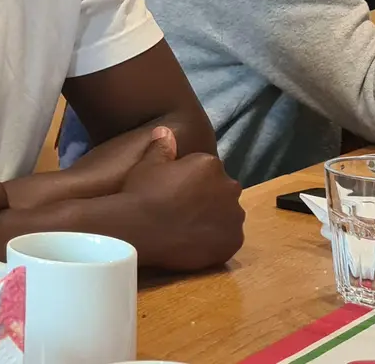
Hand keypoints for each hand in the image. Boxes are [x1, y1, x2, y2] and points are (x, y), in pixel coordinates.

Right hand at [119, 127, 244, 270]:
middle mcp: (229, 188)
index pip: (208, 170)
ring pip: (228, 216)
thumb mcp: (147, 165)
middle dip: (209, 198)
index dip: (192, 181)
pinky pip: (228, 239)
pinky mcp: (233, 241)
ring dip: (214, 219)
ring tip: (188, 228)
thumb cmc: (142, 194)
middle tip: (183, 209)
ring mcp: (234, 217)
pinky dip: (215, 241)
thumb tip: (165, 131)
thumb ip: (162, 148)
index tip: (176, 190)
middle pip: (223, 192)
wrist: (140, 230)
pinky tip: (194, 242)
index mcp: (210, 165)